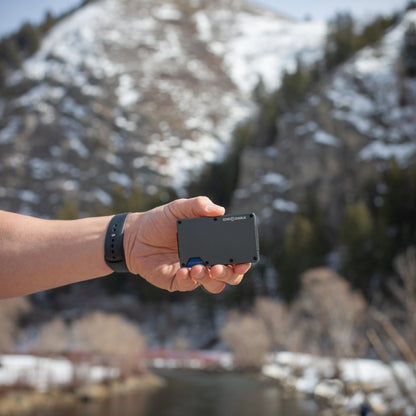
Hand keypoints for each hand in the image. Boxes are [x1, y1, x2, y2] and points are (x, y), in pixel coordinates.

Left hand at [123, 196, 250, 293]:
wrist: (134, 235)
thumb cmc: (160, 221)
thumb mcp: (179, 207)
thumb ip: (198, 205)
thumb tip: (219, 210)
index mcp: (212, 244)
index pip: (234, 255)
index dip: (243, 261)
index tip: (245, 260)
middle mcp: (206, 260)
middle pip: (230, 275)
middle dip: (231, 274)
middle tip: (221, 267)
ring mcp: (193, 272)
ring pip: (214, 285)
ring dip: (211, 279)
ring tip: (200, 268)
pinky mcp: (177, 281)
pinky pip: (189, 286)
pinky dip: (190, 280)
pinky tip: (185, 271)